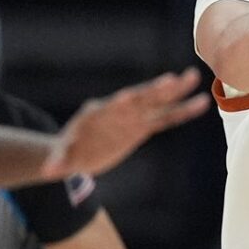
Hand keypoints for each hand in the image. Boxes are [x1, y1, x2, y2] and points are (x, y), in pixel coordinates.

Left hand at [45, 68, 207, 177]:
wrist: (75, 152)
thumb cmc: (66, 153)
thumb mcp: (60, 158)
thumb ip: (58, 162)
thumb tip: (47, 172)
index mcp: (97, 113)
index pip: (112, 106)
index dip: (122, 102)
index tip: (132, 96)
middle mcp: (118, 111)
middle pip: (139, 99)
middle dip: (155, 90)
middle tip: (174, 79)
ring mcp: (132, 117)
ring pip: (157, 104)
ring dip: (176, 93)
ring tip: (194, 77)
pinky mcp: (142, 127)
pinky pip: (166, 119)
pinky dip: (182, 112)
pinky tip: (201, 104)